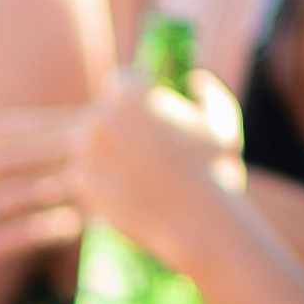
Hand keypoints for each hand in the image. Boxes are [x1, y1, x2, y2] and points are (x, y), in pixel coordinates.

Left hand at [0, 74, 241, 267]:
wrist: (216, 222)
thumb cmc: (221, 174)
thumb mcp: (221, 122)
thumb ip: (204, 93)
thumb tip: (191, 82)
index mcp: (128, 95)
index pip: (101, 90)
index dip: (98, 106)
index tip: (81, 127)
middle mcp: (96, 126)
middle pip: (17, 136)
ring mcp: (87, 167)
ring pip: (16, 180)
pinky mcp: (87, 206)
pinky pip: (36, 221)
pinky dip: (4, 235)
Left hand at [68, 70, 244, 264]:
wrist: (198, 223)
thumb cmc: (216, 169)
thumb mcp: (223, 121)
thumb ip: (208, 92)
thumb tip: (193, 80)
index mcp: (131, 93)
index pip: (120, 83)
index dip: (135, 97)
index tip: (147, 114)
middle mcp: (101, 116)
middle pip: (102, 115)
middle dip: (119, 130)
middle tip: (145, 153)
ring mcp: (85, 151)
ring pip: (90, 147)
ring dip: (107, 158)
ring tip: (139, 178)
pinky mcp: (79, 183)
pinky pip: (85, 177)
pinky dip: (102, 186)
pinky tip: (130, 195)